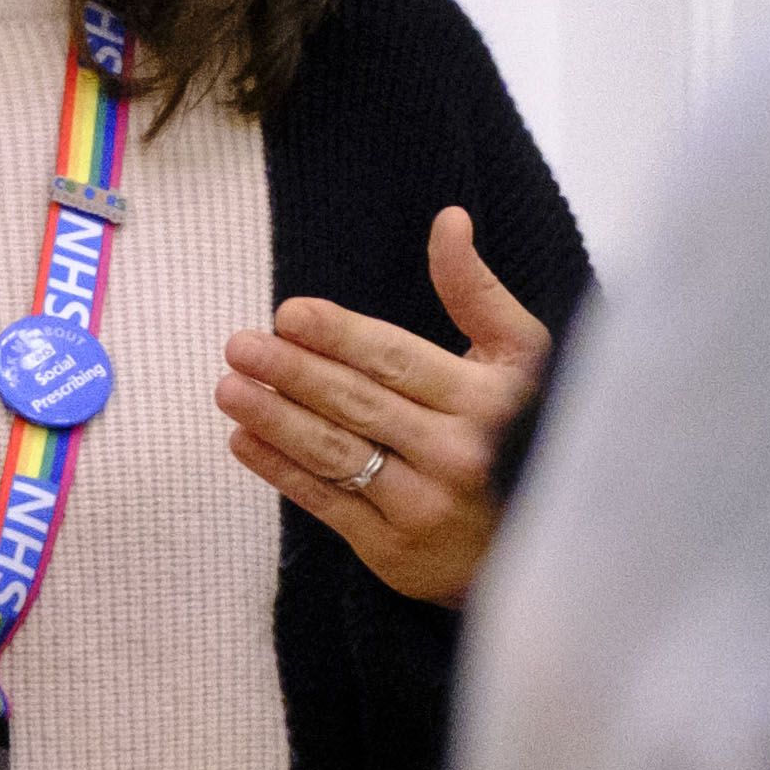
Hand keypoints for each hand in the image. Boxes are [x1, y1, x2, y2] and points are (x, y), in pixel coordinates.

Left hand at [220, 205, 550, 608]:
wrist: (541, 544)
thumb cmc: (522, 432)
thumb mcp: (520, 360)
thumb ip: (476, 292)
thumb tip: (449, 220)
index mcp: (489, 399)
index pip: (398, 360)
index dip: (340, 336)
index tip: (289, 314)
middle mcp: (460, 453)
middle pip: (359, 404)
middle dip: (293, 372)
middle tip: (240, 345)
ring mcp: (425, 505)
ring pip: (336, 454)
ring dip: (275, 419)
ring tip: (228, 387)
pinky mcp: (395, 549)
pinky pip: (326, 502)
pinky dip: (280, 471)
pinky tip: (243, 440)